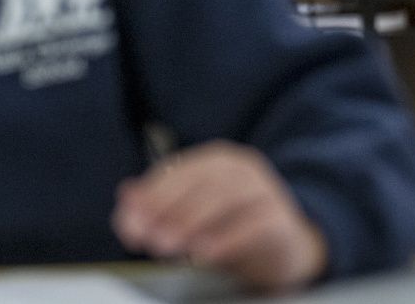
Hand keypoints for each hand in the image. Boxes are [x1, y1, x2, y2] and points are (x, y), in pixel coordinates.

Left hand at [114, 142, 326, 291]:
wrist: (287, 248)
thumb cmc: (233, 227)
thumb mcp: (193, 216)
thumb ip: (158, 207)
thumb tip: (126, 198)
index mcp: (216, 161)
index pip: (179, 172)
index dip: (151, 196)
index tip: (128, 222)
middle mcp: (242, 169)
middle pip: (201, 183)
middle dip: (168, 210)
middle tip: (146, 237)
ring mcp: (265, 191)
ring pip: (227, 198)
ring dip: (193, 222)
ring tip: (167, 245)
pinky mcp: (281, 220)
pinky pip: (255, 224)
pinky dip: (227, 238)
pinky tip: (205, 253)